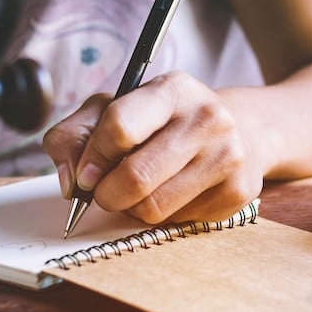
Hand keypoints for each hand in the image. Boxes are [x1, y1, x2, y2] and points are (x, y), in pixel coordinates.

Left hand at [43, 71, 263, 223]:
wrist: (240, 133)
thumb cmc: (164, 124)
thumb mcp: (116, 109)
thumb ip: (76, 135)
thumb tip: (72, 180)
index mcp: (174, 89)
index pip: (120, 127)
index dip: (92, 159)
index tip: (86, 174)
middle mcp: (208, 119)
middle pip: (136, 178)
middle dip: (108, 194)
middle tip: (107, 192)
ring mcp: (228, 156)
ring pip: (153, 208)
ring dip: (135, 208)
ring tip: (144, 190)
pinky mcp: (237, 192)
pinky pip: (177, 222)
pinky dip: (165, 215)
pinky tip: (175, 194)